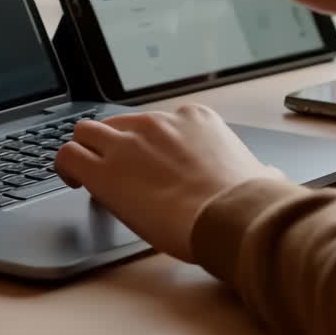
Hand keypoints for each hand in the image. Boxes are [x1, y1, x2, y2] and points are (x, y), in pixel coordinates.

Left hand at [54, 105, 282, 261]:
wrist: (231, 215)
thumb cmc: (247, 202)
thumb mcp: (262, 174)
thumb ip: (259, 171)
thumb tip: (271, 176)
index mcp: (194, 118)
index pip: (155, 122)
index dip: (146, 144)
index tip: (147, 164)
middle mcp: (157, 123)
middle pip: (118, 122)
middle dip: (111, 143)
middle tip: (112, 169)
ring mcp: (127, 143)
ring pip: (86, 132)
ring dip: (84, 151)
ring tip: (84, 173)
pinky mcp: (105, 171)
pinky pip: (68, 156)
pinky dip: (65, 167)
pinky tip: (72, 182)